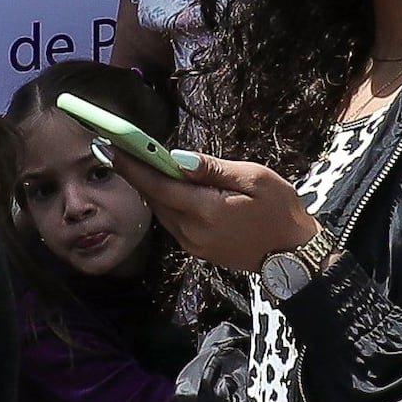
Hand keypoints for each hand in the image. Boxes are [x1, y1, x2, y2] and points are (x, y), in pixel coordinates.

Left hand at [130, 152, 319, 274]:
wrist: (293, 254)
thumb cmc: (280, 210)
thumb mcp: (254, 178)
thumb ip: (213, 169)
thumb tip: (178, 158)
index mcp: (206, 210)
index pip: (158, 185)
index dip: (131, 166)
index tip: (108, 148)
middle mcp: (193, 231)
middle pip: (154, 198)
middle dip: (136, 174)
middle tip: (118, 149)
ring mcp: (193, 244)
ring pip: (161, 211)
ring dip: (151, 188)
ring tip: (140, 163)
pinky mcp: (197, 250)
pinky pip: (173, 222)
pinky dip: (166, 202)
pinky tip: (168, 187)